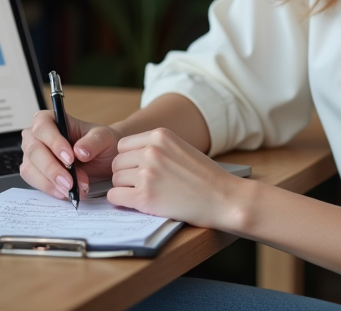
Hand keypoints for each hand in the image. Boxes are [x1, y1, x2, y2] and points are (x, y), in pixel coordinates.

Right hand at [20, 109, 120, 200]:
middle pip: (34, 149)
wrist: (101, 159)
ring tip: (72, 190)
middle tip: (70, 182)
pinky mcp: (33, 171)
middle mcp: (37, 135)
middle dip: (52, 168)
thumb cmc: (99, 143)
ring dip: (50, 182)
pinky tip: (64, 193)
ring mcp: (33, 154)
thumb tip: (79, 151)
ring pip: (30, 168)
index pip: (44, 126)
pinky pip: (33, 181)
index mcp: (52, 119)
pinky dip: (49, 188)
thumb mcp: (104, 138)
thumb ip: (93, 142)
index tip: (70, 159)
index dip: (54, 142)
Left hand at [107, 128, 242, 229]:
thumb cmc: (207, 177)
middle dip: (125, 175)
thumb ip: (157, 147)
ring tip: (145, 194)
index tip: (137, 170)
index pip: (123, 145)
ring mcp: (147, 174)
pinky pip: (115, 197)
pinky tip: (138, 204)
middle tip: (140, 185)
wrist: (225, 198)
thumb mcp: (182, 148)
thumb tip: (129, 157)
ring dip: (125, 189)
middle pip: (117, 162)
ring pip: (115, 180)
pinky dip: (122, 202)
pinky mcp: (145, 197)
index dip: (128, 159)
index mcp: (160, 135)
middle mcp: (151, 151)